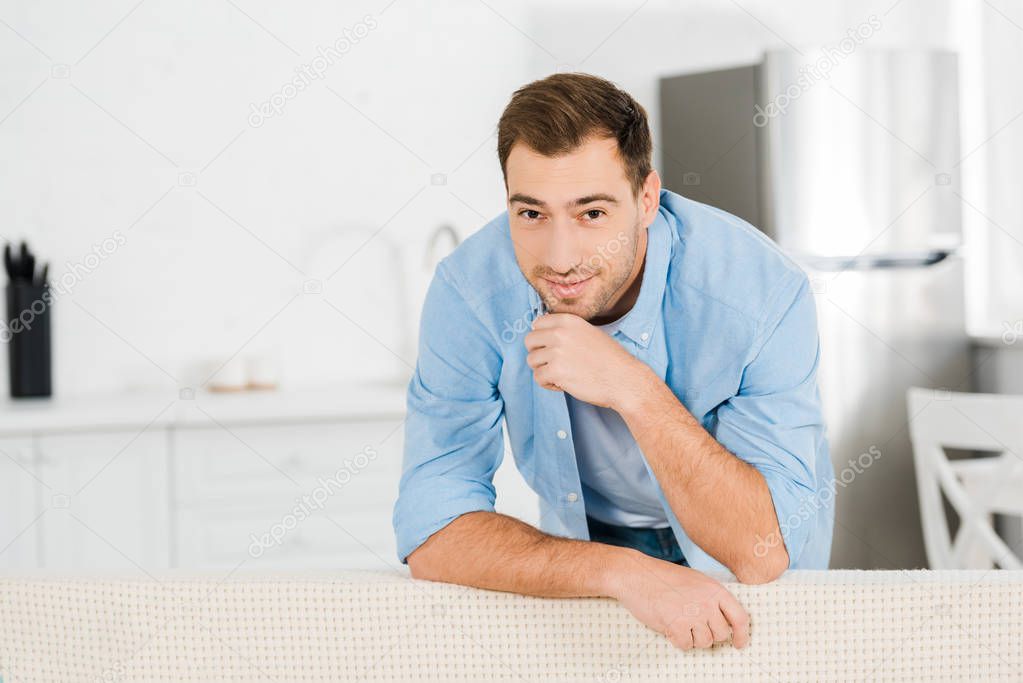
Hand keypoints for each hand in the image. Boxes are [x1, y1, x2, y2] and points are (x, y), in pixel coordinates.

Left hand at [524, 313, 649, 408]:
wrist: (624, 379)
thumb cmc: (610, 360)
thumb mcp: (589, 333)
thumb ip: (567, 331)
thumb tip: (541, 331)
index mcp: (568, 321)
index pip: (537, 323)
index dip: (541, 338)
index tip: (550, 348)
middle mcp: (560, 333)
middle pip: (529, 341)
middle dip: (538, 354)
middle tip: (553, 363)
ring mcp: (557, 352)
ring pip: (532, 361)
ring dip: (544, 370)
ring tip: (562, 375)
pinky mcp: (556, 371)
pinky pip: (538, 378)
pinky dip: (548, 384)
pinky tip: (563, 384)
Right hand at [606, 549, 750, 650]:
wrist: (636, 575)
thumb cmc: (662, 578)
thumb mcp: (695, 580)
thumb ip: (711, 597)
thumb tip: (723, 620)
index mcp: (715, 589)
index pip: (740, 617)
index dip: (742, 634)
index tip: (739, 643)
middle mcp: (707, 602)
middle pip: (721, 634)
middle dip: (709, 634)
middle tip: (694, 626)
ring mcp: (693, 614)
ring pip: (704, 642)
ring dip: (692, 638)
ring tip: (680, 623)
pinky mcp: (677, 625)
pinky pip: (686, 645)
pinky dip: (677, 640)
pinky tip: (670, 628)